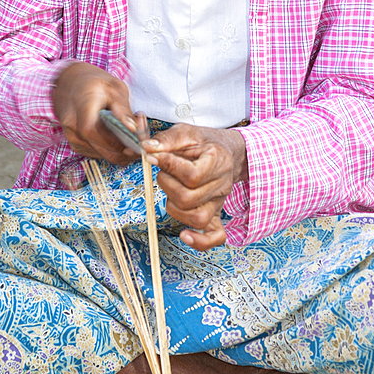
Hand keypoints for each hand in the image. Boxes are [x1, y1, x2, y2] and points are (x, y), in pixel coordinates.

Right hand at [52, 62, 139, 164]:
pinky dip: (112, 148)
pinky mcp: (76, 144)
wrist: (70, 82)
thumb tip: (133, 129)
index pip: (104, 138)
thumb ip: (123, 109)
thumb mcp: (113, 88)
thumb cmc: (94, 83)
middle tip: (143, 136)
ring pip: (104, 155)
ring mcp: (73, 139)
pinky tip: (118, 135)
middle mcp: (74, 129)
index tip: (142, 140)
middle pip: (107, 151)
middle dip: (129, 149)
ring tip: (131, 131)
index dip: (126, 144)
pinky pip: (99, 153)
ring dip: (122, 149)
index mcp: (82, 111)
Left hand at [143, 124, 247, 250]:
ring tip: (171, 190)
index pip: (192, 175)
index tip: (155, 156)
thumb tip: (147, 149)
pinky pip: (215, 236)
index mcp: (217, 161)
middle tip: (164, 172)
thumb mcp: (186, 132)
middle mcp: (221, 184)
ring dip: (174, 206)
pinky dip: (200, 241)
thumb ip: (166, 140)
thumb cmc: (204, 142)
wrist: (226, 150)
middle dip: (167, 185)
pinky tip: (184, 236)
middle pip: (189, 199)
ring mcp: (219, 202)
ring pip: (196, 218)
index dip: (168, 167)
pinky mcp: (216, 214)